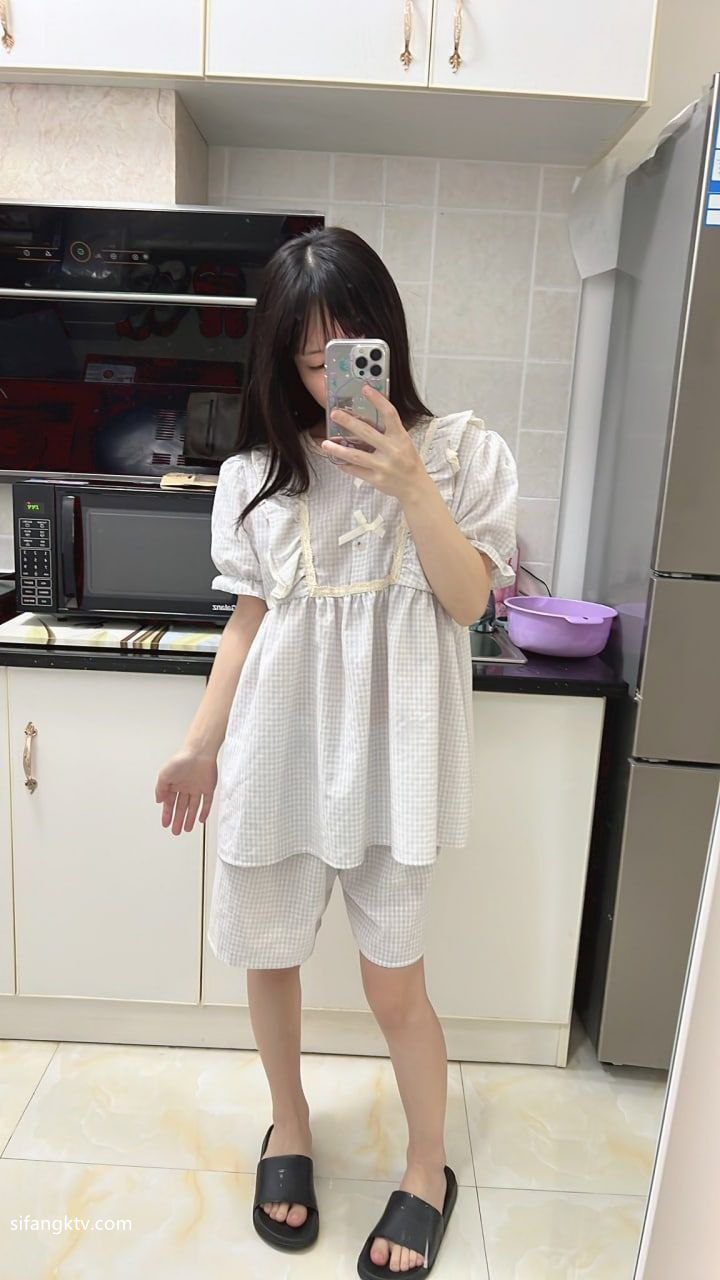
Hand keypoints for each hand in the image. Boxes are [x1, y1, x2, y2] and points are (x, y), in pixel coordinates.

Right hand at [155, 747, 217, 834]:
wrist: (200, 753)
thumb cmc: (181, 760)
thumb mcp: (164, 775)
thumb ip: (160, 789)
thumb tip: (158, 800)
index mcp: (174, 784)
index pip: (170, 803)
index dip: (167, 814)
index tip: (166, 824)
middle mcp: (185, 787)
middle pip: (181, 807)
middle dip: (178, 820)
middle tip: (176, 831)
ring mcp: (197, 788)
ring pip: (193, 807)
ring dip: (189, 818)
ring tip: (186, 829)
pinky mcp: (208, 788)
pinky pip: (206, 802)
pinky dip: (204, 811)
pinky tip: (201, 820)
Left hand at [322, 385, 427, 500]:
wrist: (415, 487)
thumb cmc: (408, 460)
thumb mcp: (402, 442)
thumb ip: (386, 431)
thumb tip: (360, 418)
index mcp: (400, 437)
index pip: (389, 414)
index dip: (377, 400)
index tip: (365, 389)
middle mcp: (392, 450)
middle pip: (367, 433)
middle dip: (348, 422)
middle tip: (334, 414)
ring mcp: (384, 466)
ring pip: (356, 455)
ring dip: (338, 449)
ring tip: (325, 444)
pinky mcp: (376, 479)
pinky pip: (356, 470)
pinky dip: (345, 465)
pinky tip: (336, 460)